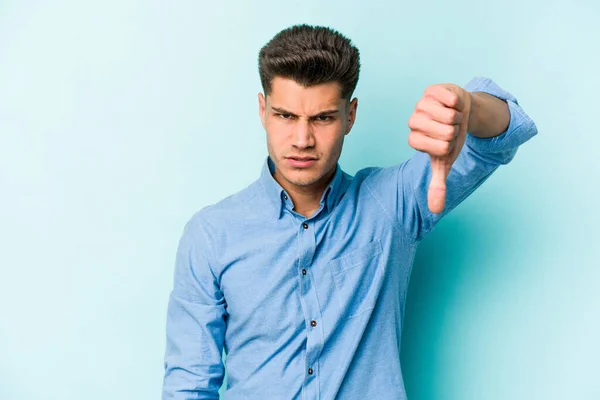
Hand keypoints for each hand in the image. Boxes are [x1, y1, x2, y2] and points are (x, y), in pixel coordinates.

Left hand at [407, 84, 471, 213]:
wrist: (460, 112)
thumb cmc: (451, 138)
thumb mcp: (445, 161)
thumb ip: (437, 185)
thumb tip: (435, 210)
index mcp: (414, 138)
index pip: (436, 147)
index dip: (448, 145)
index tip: (446, 143)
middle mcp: (414, 120)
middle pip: (443, 132)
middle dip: (455, 132)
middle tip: (451, 129)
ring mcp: (422, 103)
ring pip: (448, 116)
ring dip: (458, 118)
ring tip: (453, 117)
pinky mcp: (433, 89)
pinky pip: (451, 99)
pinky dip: (459, 104)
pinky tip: (453, 104)